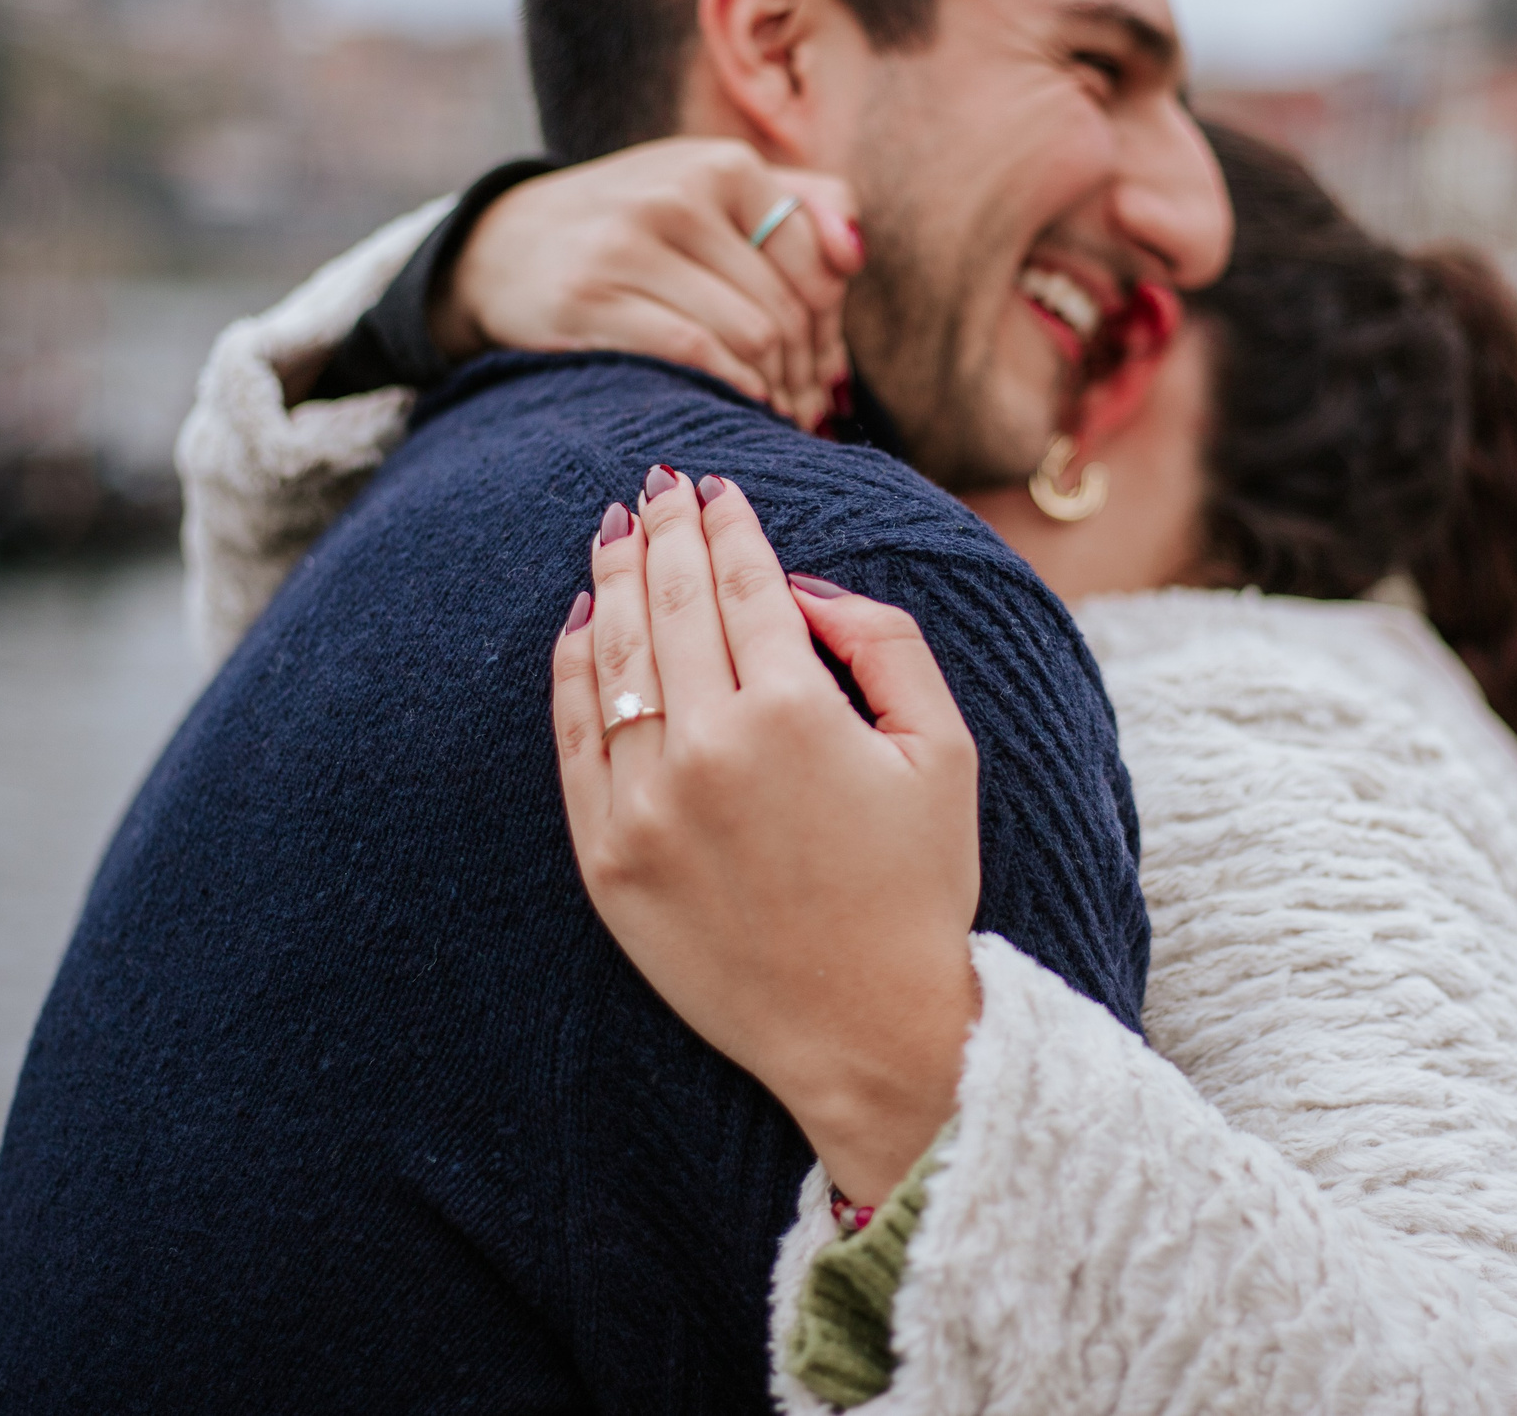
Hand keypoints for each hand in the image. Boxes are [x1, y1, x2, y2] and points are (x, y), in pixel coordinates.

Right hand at [436, 140, 864, 429]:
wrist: (500, 246)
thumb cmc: (630, 228)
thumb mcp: (708, 191)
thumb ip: (798, 202)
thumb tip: (854, 254)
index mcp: (720, 164)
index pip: (817, 259)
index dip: (833, 328)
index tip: (826, 371)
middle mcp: (677, 193)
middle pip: (786, 306)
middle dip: (808, 372)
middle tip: (807, 412)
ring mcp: (629, 243)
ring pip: (750, 334)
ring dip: (777, 391)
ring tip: (777, 418)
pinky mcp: (591, 296)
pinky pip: (696, 354)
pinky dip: (734, 391)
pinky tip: (740, 408)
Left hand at [550, 465, 980, 1203]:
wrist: (867, 1031)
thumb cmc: (920, 886)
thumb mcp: (943, 749)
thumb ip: (884, 642)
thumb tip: (800, 586)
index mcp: (793, 710)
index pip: (742, 582)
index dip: (726, 524)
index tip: (716, 484)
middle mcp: (705, 746)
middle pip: (667, 602)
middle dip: (663, 530)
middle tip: (658, 484)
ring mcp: (644, 804)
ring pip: (612, 657)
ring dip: (612, 581)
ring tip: (616, 532)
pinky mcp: (607, 857)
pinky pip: (575, 738)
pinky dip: (573, 670)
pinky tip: (581, 623)